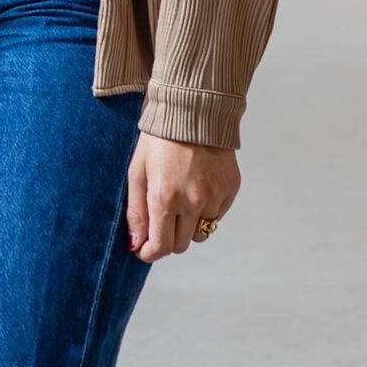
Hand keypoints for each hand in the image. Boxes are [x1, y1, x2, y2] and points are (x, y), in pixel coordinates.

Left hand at [126, 132, 238, 261]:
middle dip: (168, 240)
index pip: (161, 246)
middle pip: (182, 244)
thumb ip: (136, 211)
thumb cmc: (158, 141)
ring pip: (201, 232)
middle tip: (159, 226)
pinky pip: (217, 215)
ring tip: (179, 202)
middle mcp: (193, 202)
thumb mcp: (137, 172)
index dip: (151, 253)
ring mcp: (215, 197)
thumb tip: (136, 243)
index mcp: (164, 198)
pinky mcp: (230, 190)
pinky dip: (206, 211)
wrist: (194, 113)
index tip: (144, 252)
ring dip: (188, 226)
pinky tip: (196, 189)